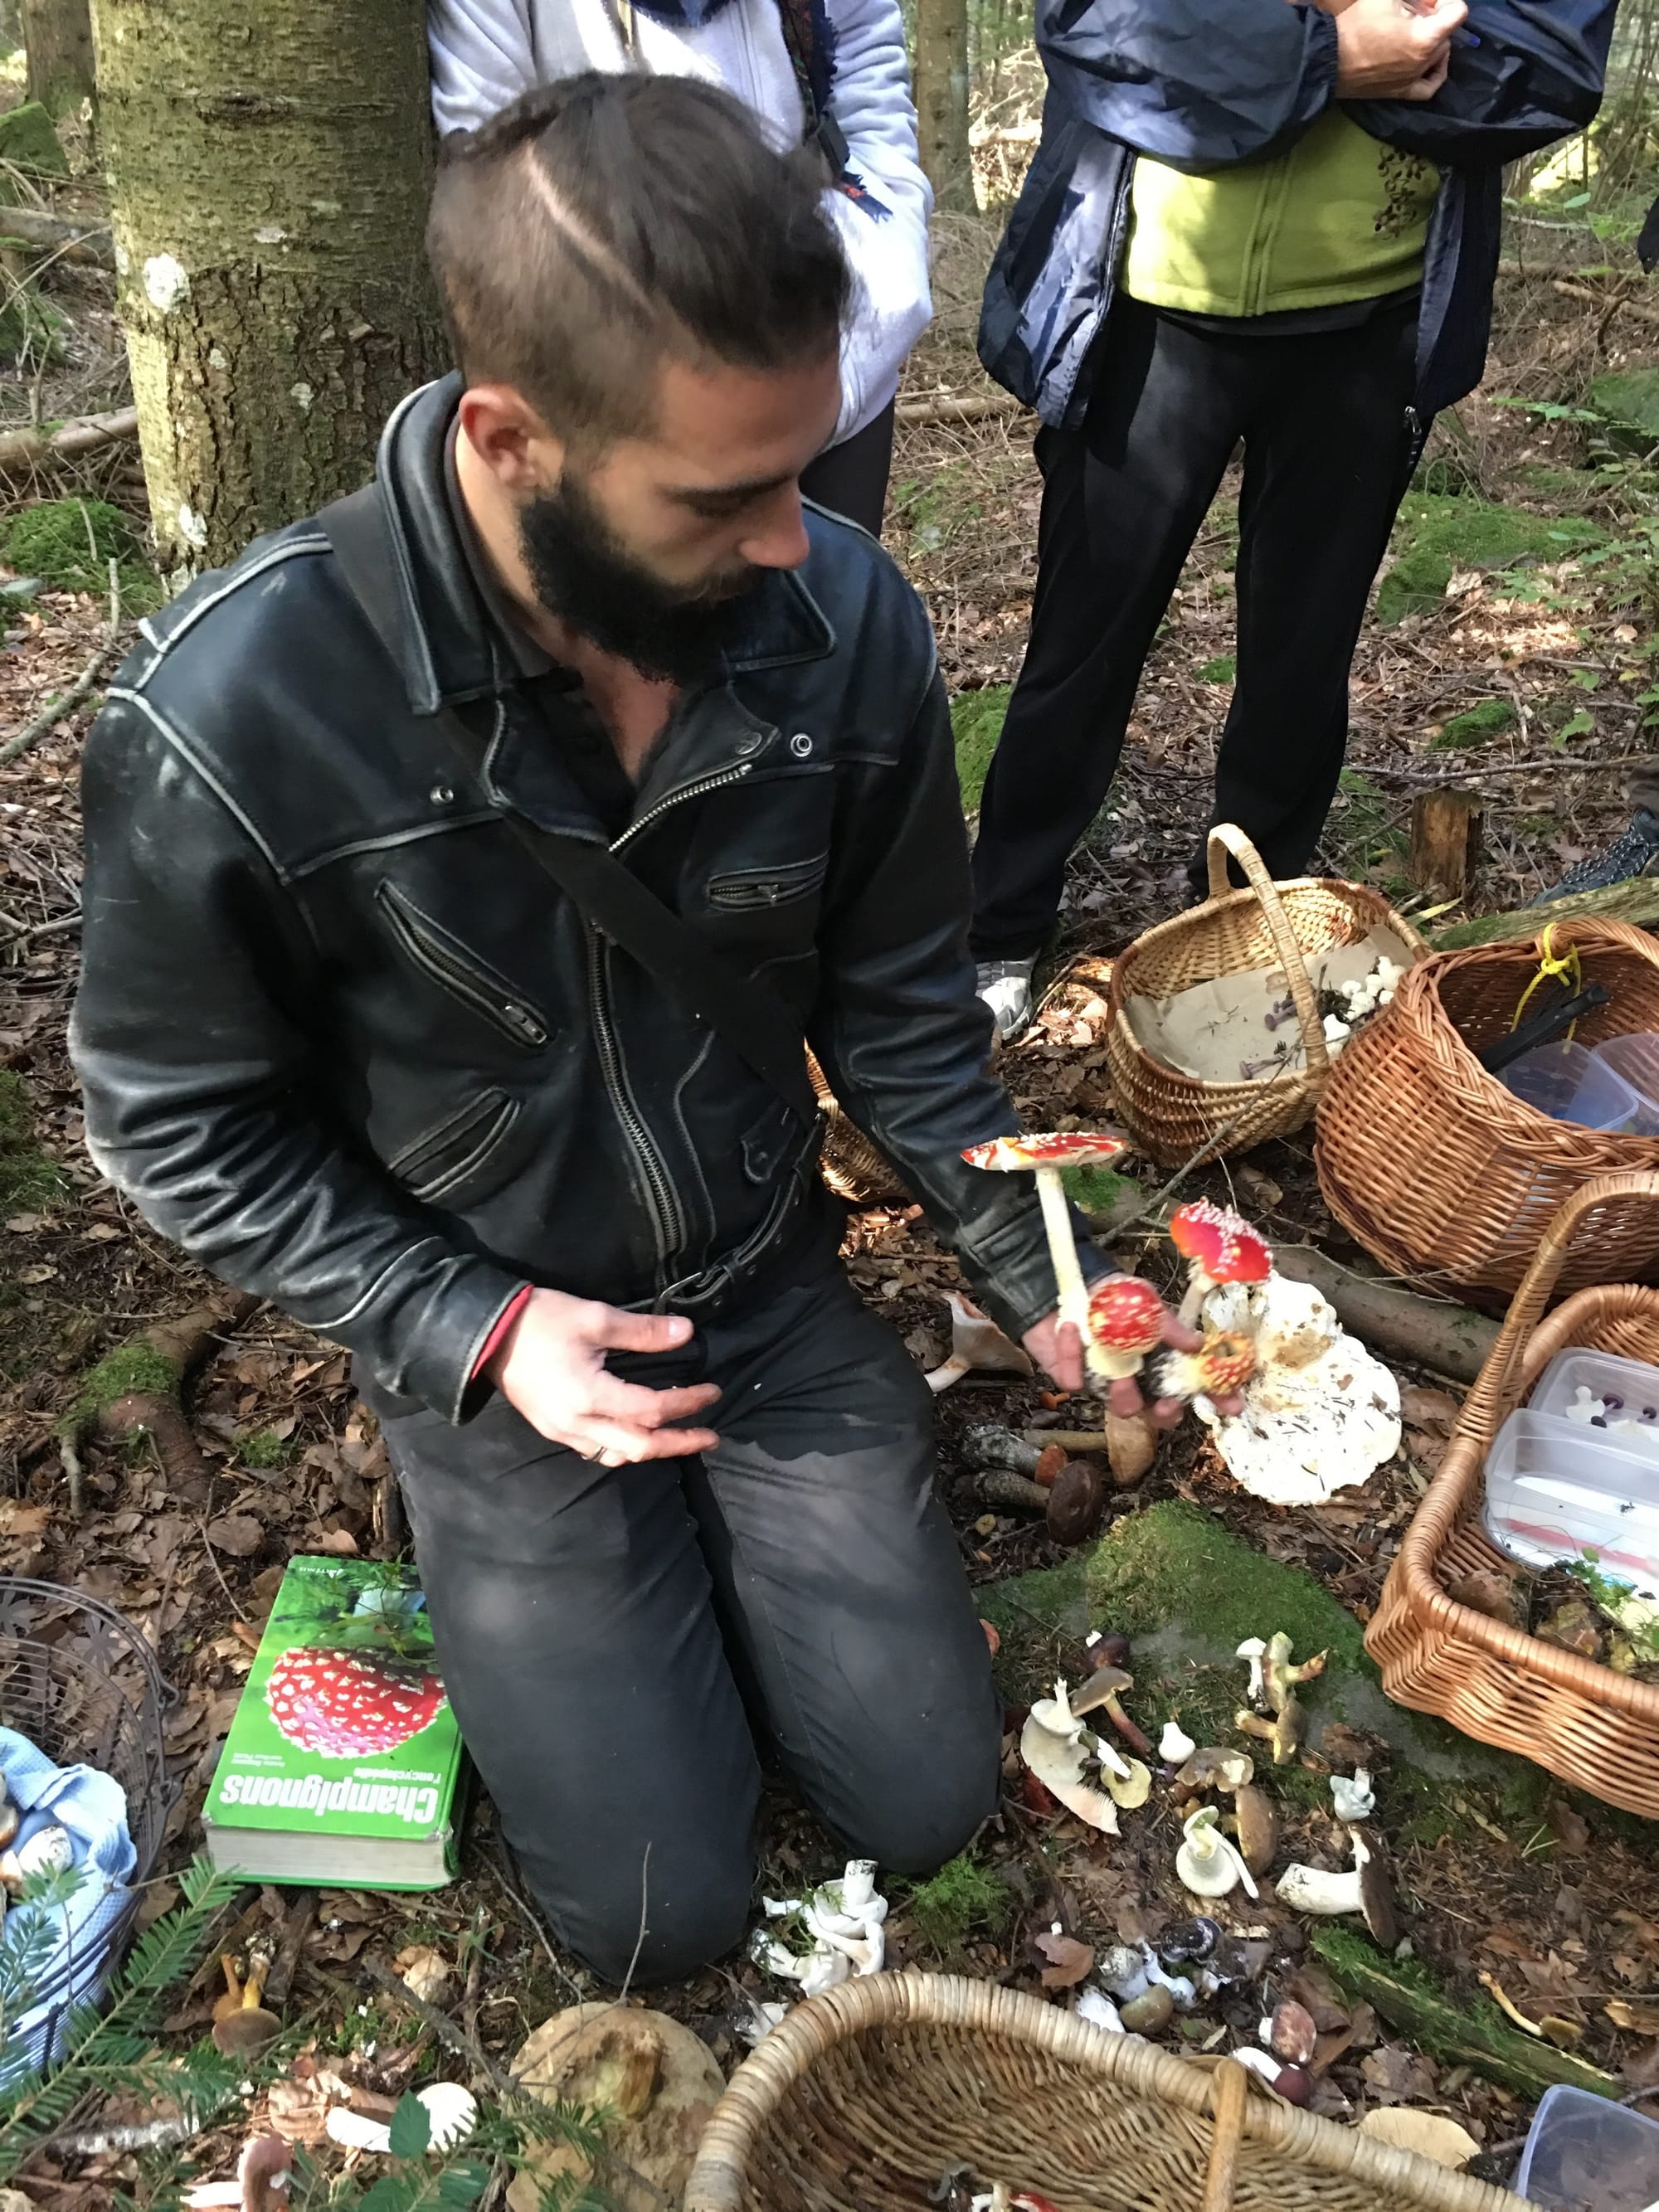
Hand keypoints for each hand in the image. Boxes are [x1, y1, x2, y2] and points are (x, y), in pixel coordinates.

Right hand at [485, 1287, 721, 1464]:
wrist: (485, 1332)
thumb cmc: (540, 1320)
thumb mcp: (595, 1318)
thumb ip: (642, 1331)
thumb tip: (686, 1334)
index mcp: (589, 1397)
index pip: (652, 1410)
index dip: (687, 1403)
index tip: (713, 1391)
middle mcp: (577, 1424)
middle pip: (639, 1447)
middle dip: (678, 1442)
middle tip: (710, 1435)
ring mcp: (562, 1431)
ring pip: (616, 1455)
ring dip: (651, 1450)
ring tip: (678, 1438)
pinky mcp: (551, 1429)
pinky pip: (595, 1451)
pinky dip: (623, 1448)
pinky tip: (636, 1436)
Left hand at [1022, 1299, 1245, 1423]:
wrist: (1062, 1285)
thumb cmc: (1113, 1295)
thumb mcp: (1145, 1301)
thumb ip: (1168, 1325)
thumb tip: (1197, 1344)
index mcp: (1162, 1358)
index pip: (1196, 1383)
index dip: (1217, 1397)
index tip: (1233, 1407)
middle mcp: (1139, 1377)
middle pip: (1162, 1412)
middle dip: (1166, 1413)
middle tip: (1166, 1405)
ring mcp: (1107, 1382)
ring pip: (1123, 1407)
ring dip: (1121, 1390)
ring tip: (1115, 1370)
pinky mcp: (1075, 1379)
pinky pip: (1076, 1381)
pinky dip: (1072, 1355)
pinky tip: (1071, 1330)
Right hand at [1333, 0, 1465, 98]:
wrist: (1328, 59)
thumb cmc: (1356, 26)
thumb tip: (1421, 3)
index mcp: (1425, 37)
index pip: (1458, 13)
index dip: (1448, 1)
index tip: (1431, 2)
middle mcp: (1424, 61)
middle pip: (1446, 34)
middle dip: (1436, 21)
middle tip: (1416, 14)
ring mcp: (1414, 80)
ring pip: (1438, 56)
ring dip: (1433, 42)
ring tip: (1416, 34)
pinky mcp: (1401, 92)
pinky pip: (1429, 86)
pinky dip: (1435, 72)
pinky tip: (1430, 62)